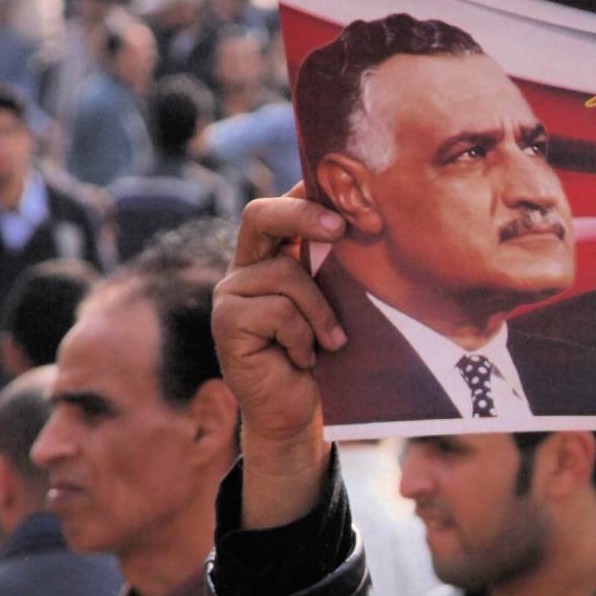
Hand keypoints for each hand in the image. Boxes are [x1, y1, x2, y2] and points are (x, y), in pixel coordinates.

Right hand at [211, 186, 347, 526]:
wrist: (299, 410)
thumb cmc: (326, 355)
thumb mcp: (338, 303)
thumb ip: (336, 269)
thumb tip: (369, 228)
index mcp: (273, 255)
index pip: (281, 206)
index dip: (305, 189)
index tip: (342, 186)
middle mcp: (246, 267)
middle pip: (260, 216)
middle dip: (303, 214)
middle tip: (340, 227)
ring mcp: (231, 292)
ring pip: (285, 274)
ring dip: (320, 311)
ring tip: (331, 342)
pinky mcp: (226, 321)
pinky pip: (277, 311)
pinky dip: (302, 335)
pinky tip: (302, 357)